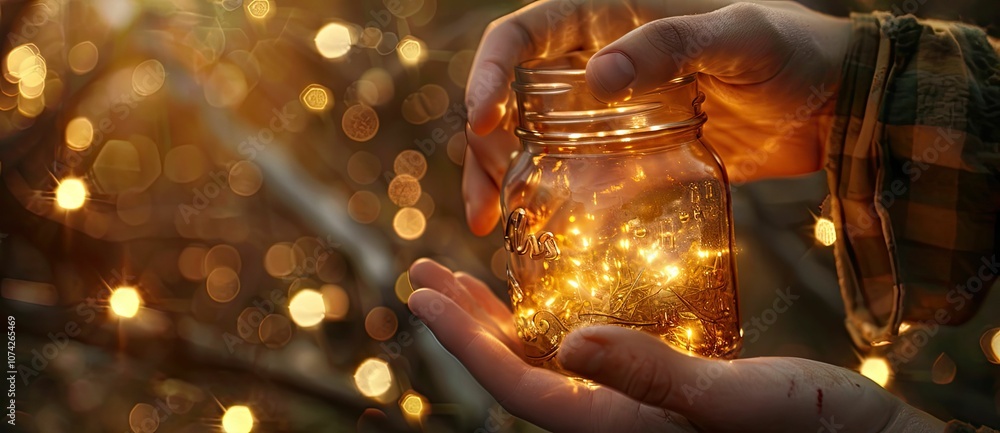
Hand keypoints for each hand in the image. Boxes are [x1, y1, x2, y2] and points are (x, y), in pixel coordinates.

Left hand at [407, 259, 944, 432]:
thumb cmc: (812, 430)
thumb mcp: (734, 401)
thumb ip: (653, 378)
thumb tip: (569, 343)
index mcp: (616, 425)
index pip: (517, 385)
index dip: (463, 342)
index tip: (419, 294)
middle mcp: (613, 415)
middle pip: (516, 369)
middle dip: (465, 322)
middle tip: (420, 272)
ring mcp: (634, 402)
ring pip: (544, 357)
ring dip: (498, 315)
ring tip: (457, 277)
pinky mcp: (660, 383)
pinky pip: (587, 350)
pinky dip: (552, 315)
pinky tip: (546, 290)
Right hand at [463, 0, 851, 234]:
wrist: (834, 106)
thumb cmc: (792, 50)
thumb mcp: (737, 37)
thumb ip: (670, 45)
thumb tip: (596, 77)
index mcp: (612, 18)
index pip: (526, 32)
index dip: (489, 70)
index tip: (480, 120)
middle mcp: (597, 63)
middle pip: (512, 94)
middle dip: (484, 142)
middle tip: (484, 197)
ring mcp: (609, 116)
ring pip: (531, 139)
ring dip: (501, 177)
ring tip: (489, 223)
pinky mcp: (627, 158)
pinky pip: (573, 177)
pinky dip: (547, 203)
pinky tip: (534, 234)